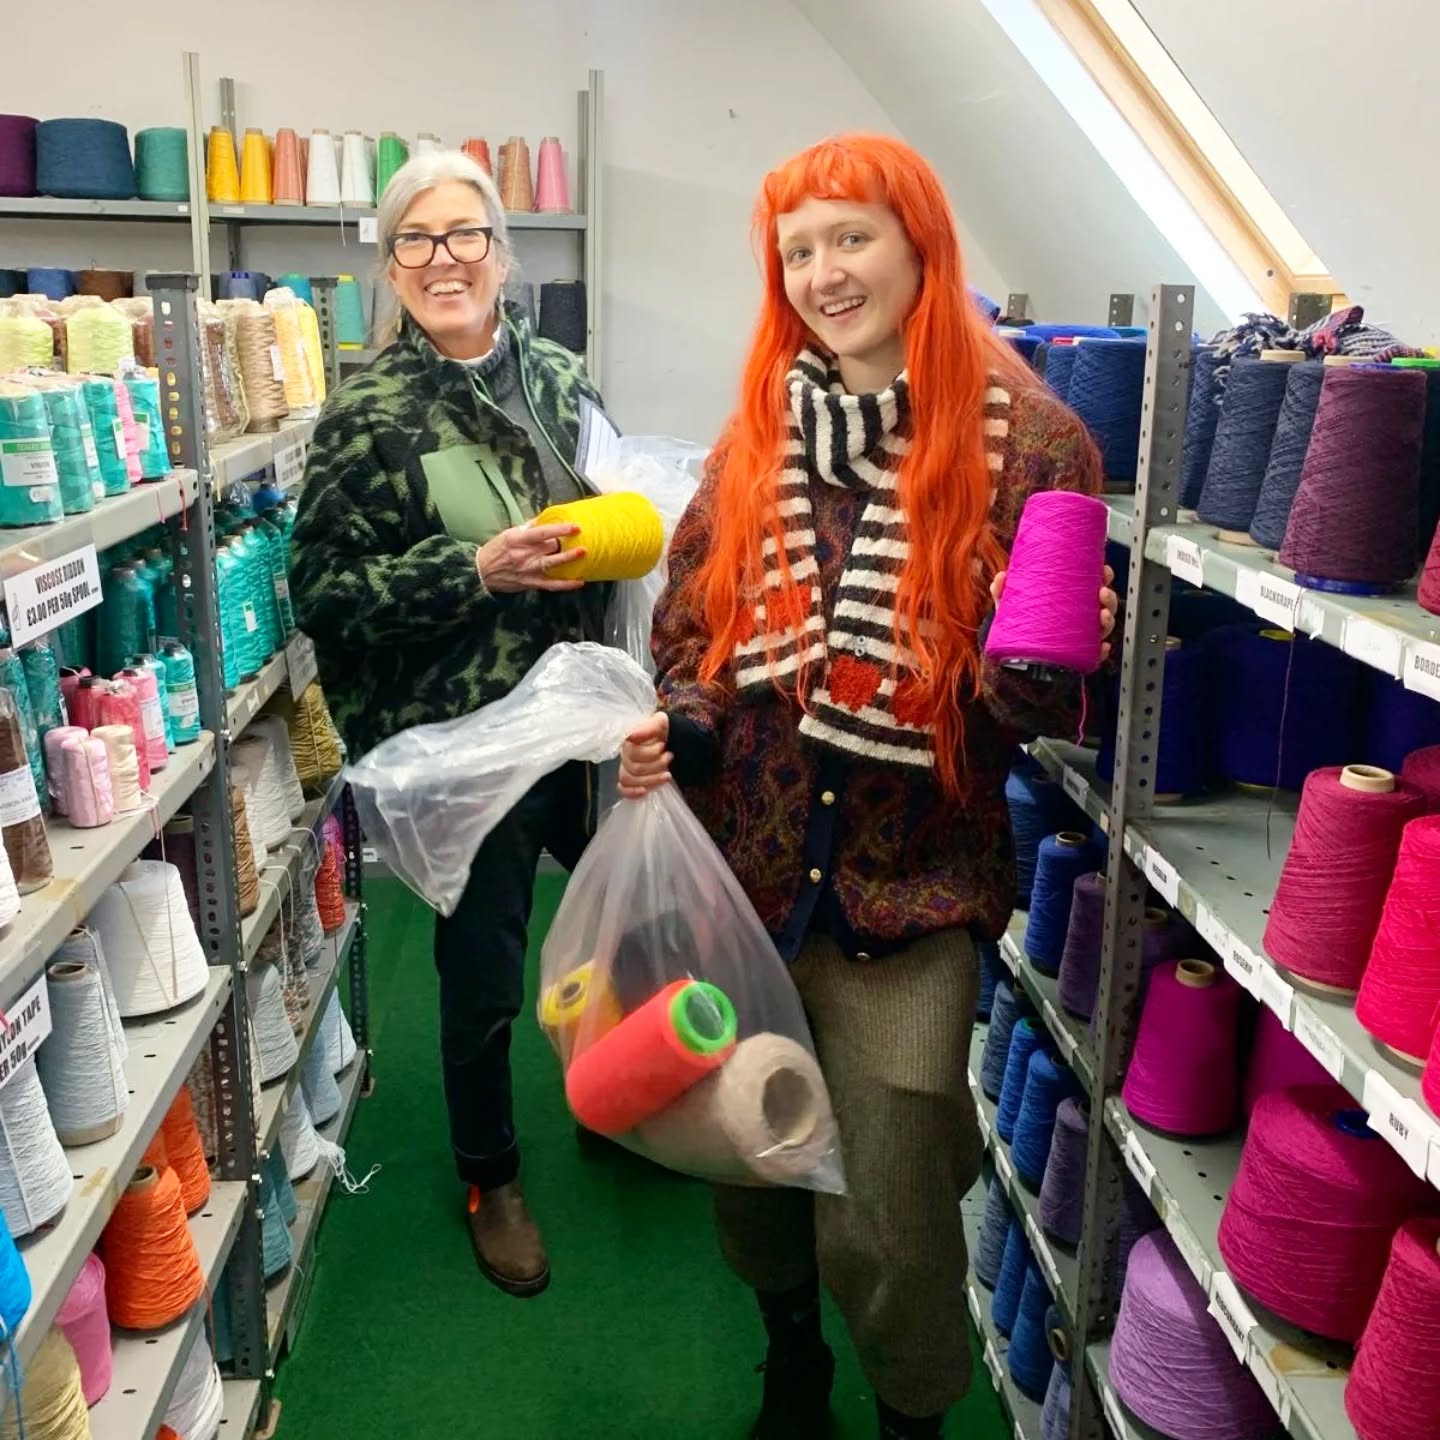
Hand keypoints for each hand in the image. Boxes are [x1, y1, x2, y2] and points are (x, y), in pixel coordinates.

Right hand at [476, 521, 585, 592]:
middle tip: (575, 539)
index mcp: (519, 539)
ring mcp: (528, 570)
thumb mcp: (509, 534)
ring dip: (568, 559)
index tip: (575, 527)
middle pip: (550, 546)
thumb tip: (544, 519)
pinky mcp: (530, 583)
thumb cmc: (496, 550)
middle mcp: (524, 554)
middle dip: (563, 543)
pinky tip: (579, 581)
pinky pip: (551, 585)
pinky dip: (566, 584)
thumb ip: (528, 527)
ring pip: (552, 564)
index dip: (560, 529)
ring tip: (583, 553)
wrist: (481, 572)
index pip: (543, 532)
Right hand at [618, 712, 670, 799]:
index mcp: (631, 739)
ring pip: (628, 779)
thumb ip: (649, 727)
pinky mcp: (633, 780)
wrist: (681, 744)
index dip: (649, 753)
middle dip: (655, 765)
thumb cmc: (671, 732)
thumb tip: (630, 736)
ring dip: (650, 780)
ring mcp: (628, 767)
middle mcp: (627, 753)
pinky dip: (631, 792)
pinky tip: (644, 791)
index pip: (630, 751)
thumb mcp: (663, 723)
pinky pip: (623, 789)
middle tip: (669, 757)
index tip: (663, 746)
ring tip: (667, 774)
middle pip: (632, 767)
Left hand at [991, 564, 1118, 661]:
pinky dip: (1102, 651)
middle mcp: (1080, 617)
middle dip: (1109, 598)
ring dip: (1108, 620)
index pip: (1094, 585)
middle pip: (1104, 605)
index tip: (1103, 570)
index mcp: (1071, 600)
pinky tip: (1102, 647)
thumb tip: (1000, 578)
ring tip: (1101, 616)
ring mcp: (1082, 636)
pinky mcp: (1079, 655)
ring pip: (1103, 627)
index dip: (1104, 576)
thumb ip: (1005, 592)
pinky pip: (1095, 654)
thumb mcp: (1012, 607)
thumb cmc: (1020, 625)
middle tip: (1102, 592)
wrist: (1014, 655)